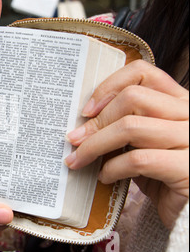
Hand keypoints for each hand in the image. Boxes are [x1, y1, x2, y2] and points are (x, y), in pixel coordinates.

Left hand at [65, 60, 188, 228]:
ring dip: (95, 145)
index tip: (87, 110)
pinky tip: (104, 177)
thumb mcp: (148, 146)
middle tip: (74, 139)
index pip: (144, 73)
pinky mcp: (188, 168)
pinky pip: (138, 159)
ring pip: (130, 127)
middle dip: (96, 121)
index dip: (109, 87)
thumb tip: (84, 125)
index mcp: (182, 103)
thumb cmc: (167, 178)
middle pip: (132, 98)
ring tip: (78, 160)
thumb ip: (127, 130)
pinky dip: (112, 168)